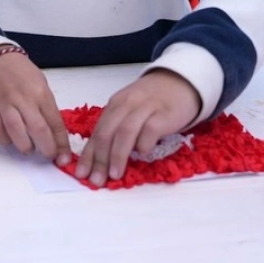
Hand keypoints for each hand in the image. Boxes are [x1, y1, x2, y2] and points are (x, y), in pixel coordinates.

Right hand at [0, 49, 71, 164]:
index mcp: (40, 93)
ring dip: (26, 147)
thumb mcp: (41, 86)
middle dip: (46, 149)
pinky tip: (11, 139)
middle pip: (38, 130)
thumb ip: (48, 109)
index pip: (55, 123)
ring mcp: (5, 105)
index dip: (61, 144)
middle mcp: (23, 99)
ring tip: (30, 148)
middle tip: (48, 155)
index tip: (64, 158)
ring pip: (17, 133)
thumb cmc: (22, 74)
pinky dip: (6, 141)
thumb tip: (56, 137)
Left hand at [75, 69, 200, 186]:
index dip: (88, 155)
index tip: (81, 174)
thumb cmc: (153, 101)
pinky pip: (151, 129)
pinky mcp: (165, 113)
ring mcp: (145, 108)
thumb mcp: (130, 110)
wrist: (181, 82)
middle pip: (107, 132)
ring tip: (114, 175)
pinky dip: (144, 143)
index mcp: (115, 105)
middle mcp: (126, 104)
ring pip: (125, 131)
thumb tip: (101, 158)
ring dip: (117, 155)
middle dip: (99, 159)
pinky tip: (142, 155)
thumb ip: (117, 128)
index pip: (97, 132)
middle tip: (96, 180)